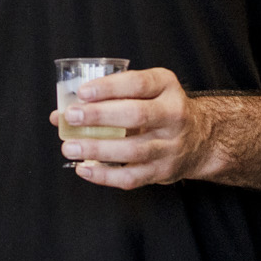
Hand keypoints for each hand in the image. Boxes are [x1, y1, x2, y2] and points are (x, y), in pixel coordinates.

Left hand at [49, 66, 216, 188]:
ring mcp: (170, 146)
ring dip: (97, 149)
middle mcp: (173, 115)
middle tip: (71, 117)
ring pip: (133, 150)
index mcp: (167, 87)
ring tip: (70, 146)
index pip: (139, 84)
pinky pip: (132, 177)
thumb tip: (59, 113)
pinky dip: (105, 176)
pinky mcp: (162, 171)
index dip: (109, 88)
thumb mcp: (146, 91)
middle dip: (100, 116)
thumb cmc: (161, 110)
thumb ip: (107, 98)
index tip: (83, 93)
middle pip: (136, 115)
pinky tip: (84, 169)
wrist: (200, 139)